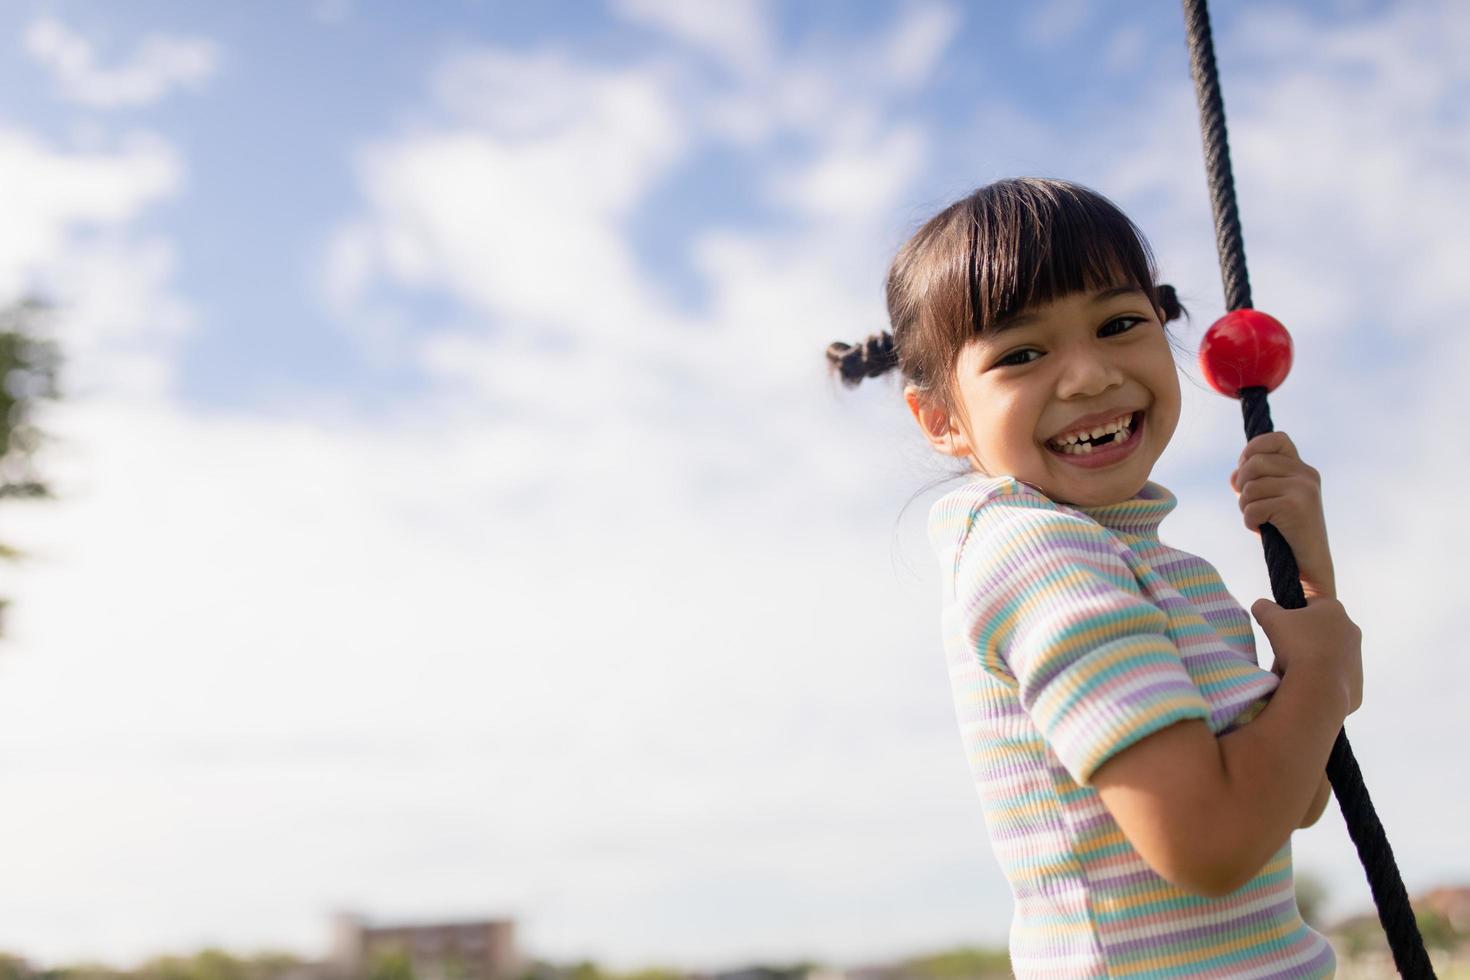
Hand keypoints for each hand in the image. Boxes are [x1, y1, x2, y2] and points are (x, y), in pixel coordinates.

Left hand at [1229, 431, 1335, 599]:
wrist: (1309, 568)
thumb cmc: (1284, 534)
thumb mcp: (1269, 500)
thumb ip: (1255, 481)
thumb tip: (1235, 475)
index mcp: (1303, 469)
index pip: (1275, 438)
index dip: (1253, 450)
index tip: (1248, 473)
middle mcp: (1306, 474)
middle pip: (1253, 462)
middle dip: (1242, 486)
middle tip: (1252, 506)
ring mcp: (1303, 488)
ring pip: (1250, 486)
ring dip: (1246, 508)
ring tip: (1260, 521)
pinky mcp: (1295, 506)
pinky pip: (1252, 507)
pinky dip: (1250, 522)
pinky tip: (1264, 531)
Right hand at [1251, 596, 1362, 716]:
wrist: (1319, 686)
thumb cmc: (1297, 645)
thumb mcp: (1271, 619)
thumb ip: (1265, 607)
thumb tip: (1261, 606)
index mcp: (1334, 609)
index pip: (1310, 604)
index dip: (1293, 614)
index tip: (1282, 627)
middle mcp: (1351, 630)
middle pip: (1321, 631)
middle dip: (1304, 638)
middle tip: (1286, 649)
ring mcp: (1357, 657)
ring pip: (1329, 654)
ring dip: (1313, 659)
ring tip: (1294, 669)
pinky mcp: (1356, 682)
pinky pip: (1334, 677)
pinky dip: (1321, 680)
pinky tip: (1307, 684)